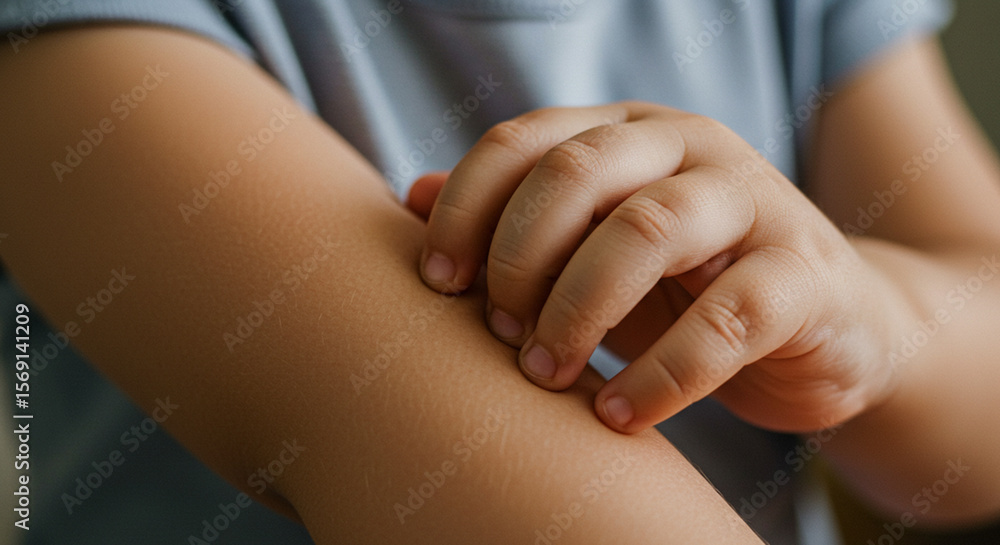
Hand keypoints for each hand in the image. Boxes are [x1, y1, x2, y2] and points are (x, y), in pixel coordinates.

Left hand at [410, 102, 903, 433]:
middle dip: (519, 258)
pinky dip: (660, 376)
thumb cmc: (689, 289)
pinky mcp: (805, 275)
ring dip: (579, 311)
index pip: (526, 141)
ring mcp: (755, 202)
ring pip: (648, 230)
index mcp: (630, 132)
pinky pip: (726, 320)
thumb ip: (512, 222)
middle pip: (577, 172)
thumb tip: (410, 196)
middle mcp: (691, 148)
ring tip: (546, 375)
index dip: (468, 206)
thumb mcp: (594, 250)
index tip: (437, 282)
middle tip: (501, 334)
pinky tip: (617, 415)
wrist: (831, 325)